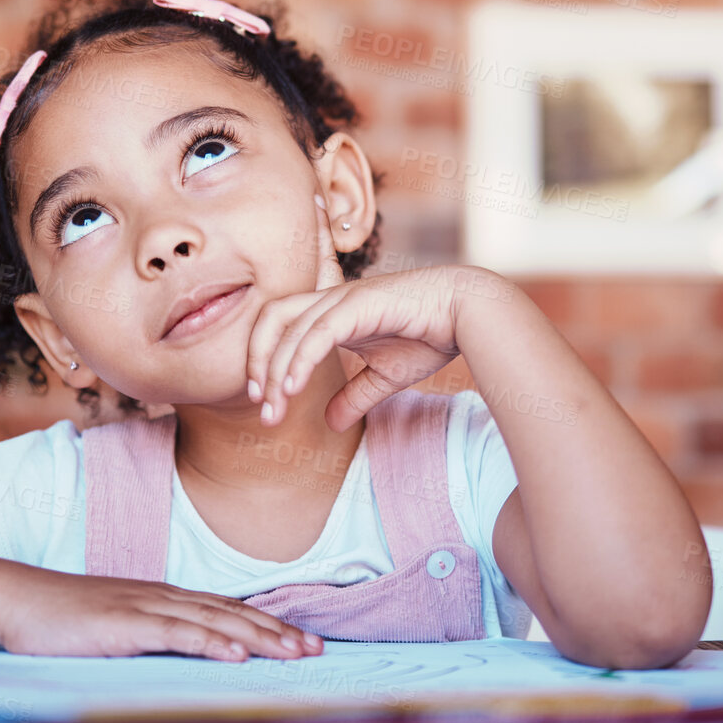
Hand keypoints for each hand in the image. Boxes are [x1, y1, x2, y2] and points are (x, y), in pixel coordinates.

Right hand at [0, 567, 323, 659]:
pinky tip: (236, 654)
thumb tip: (191, 652)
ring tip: (294, 652)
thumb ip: (155, 635)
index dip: (270, 625)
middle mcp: (164, 598)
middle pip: (233, 614)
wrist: (18, 600)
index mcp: (166, 599)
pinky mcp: (124, 624)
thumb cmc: (66, 619)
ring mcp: (145, 608)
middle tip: (318, 650)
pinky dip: (211, 642)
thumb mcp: (120, 627)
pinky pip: (176, 633)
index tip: (305, 641)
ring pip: (215, 621)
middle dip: (279, 632)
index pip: (229, 611)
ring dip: (259, 637)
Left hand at [247, 193, 469, 432]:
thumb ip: (354, 397)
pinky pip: (318, 333)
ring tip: (273, 410)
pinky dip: (299, 360)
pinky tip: (292, 389)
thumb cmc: (429, 337)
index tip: (265, 404)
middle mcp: (330, 300)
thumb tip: (330, 424)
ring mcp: (343, 298)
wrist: (466, 313)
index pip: (278, 328)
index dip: (262, 362)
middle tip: (262, 409)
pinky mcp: (359, 303)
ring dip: (275, 371)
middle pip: (270, 321)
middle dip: (256, 364)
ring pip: (290, 329)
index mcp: (331, 312)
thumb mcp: (384, 378)